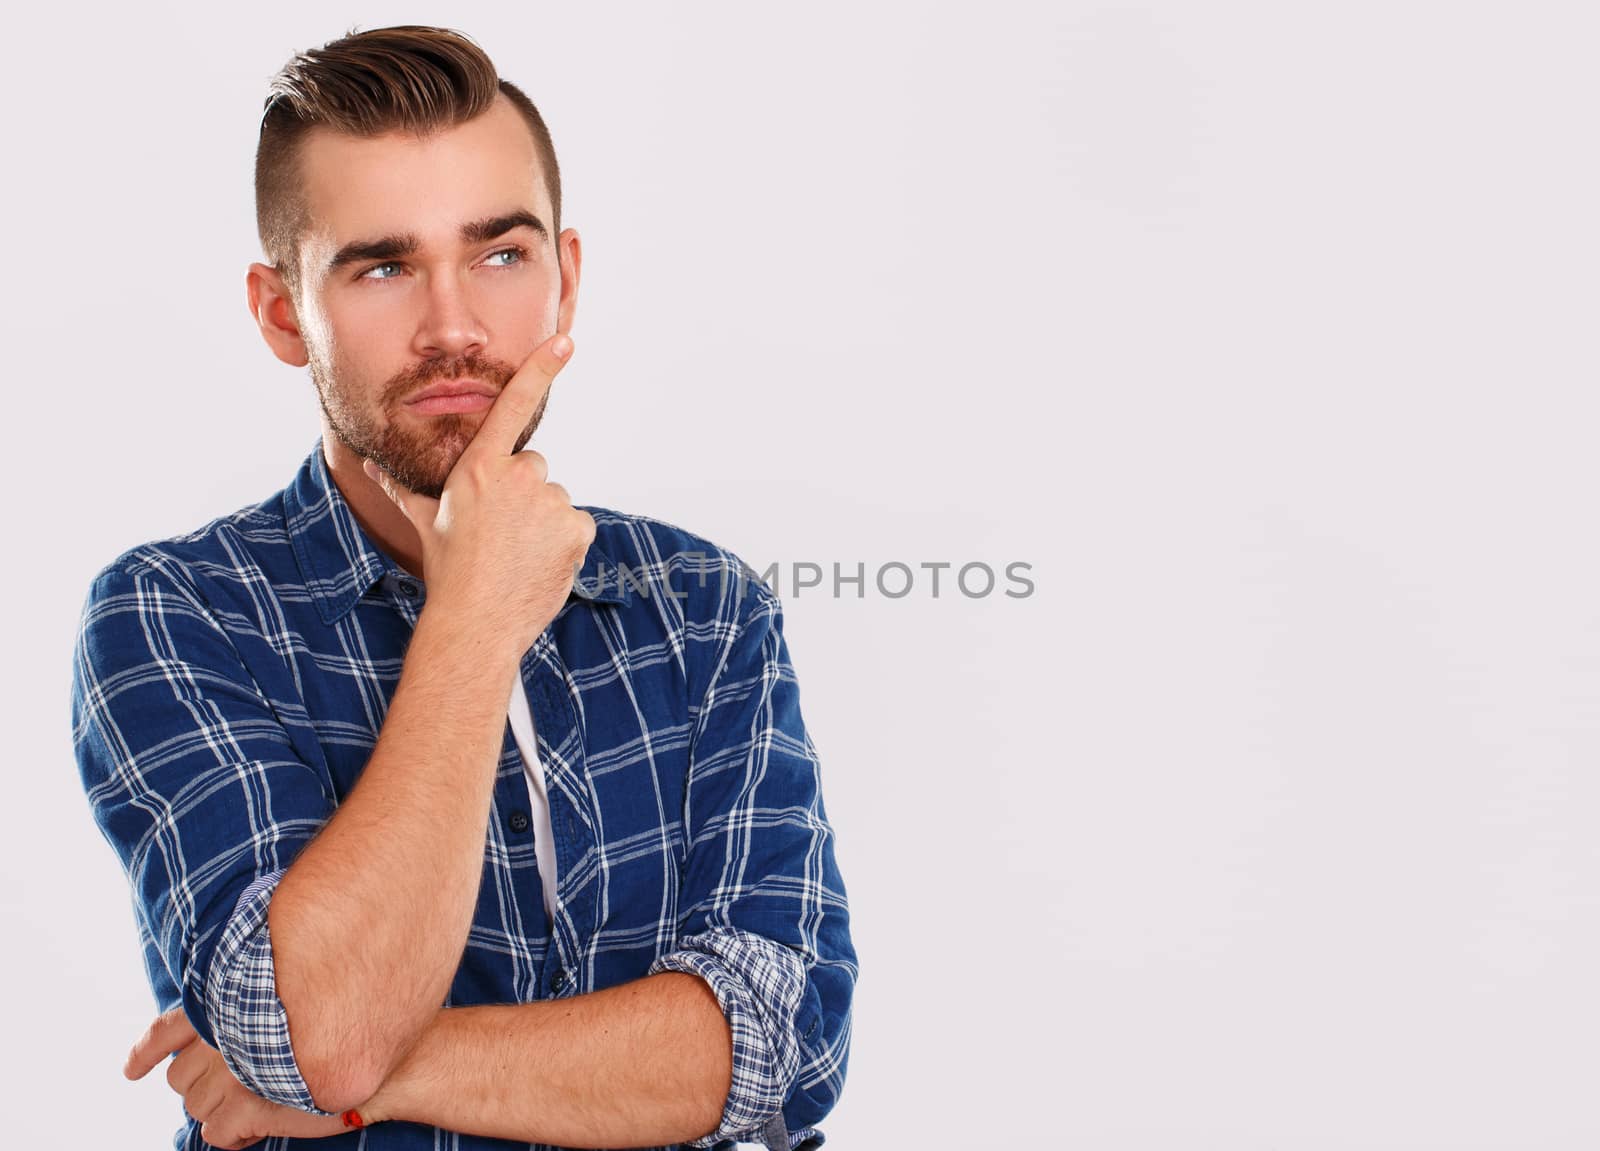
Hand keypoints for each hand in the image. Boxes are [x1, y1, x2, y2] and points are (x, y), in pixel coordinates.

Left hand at [125, 1006, 352, 1148]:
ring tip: (262, 1102)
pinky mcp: (246, 1109)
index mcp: (230, 1007)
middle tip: (242, 1085)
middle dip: (202, 1088)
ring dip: (223, 1111)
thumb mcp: (293, 1000)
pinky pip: (217, 1135)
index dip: (146, 1051)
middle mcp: (224, 1037)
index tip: (132, 1070)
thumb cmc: (346, 1025)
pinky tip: (261, 1126)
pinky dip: (235, 1135)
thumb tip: (227, 1030)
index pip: (168, 1028)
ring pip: (197, 1109)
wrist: (387, 1058)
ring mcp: (233, 1074)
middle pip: (180, 1079)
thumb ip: (253, 1007)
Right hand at [363, 331, 595, 657]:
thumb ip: (399, 486)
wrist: (475, 622)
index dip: (541, 368)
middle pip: (532, 467)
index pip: (514, 405)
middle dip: (520, 493)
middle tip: (499, 532)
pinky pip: (574, 525)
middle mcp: (519, 475)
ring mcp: (551, 501)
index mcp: (480, 467)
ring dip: (540, 521)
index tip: (565, 340)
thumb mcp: (422, 522)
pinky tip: (538, 563)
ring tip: (516, 554)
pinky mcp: (577, 528)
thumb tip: (367, 464)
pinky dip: (562, 542)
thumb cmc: (445, 570)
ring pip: (552, 501)